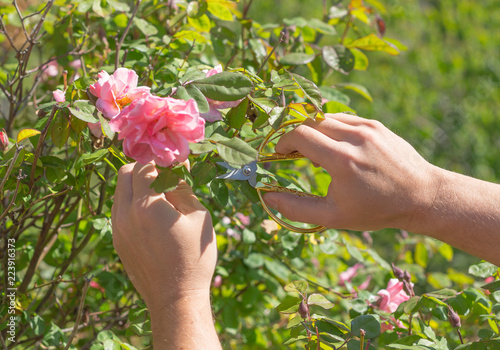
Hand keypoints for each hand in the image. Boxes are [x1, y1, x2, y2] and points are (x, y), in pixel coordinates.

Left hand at [112, 162, 220, 348]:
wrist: (175, 297)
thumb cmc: (194, 257)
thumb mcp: (198, 217)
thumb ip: (183, 188)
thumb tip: (178, 167)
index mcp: (147, 205)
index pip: (146, 166)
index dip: (163, 162)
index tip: (178, 166)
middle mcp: (125, 214)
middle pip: (125, 173)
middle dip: (145, 168)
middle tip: (166, 176)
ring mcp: (117, 228)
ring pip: (119, 191)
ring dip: (136, 185)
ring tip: (160, 196)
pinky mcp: (117, 240)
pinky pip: (119, 209)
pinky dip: (132, 202)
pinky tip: (153, 214)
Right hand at [263, 113, 438, 230]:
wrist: (422, 196)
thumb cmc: (376, 210)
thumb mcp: (333, 217)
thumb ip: (296, 208)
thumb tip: (267, 198)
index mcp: (343, 160)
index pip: (301, 135)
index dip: (284, 142)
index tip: (280, 154)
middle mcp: (355, 137)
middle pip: (311, 122)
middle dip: (297, 136)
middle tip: (294, 154)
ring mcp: (368, 127)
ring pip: (327, 118)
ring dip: (314, 131)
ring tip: (316, 153)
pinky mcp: (376, 125)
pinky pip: (344, 119)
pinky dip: (332, 129)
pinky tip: (335, 146)